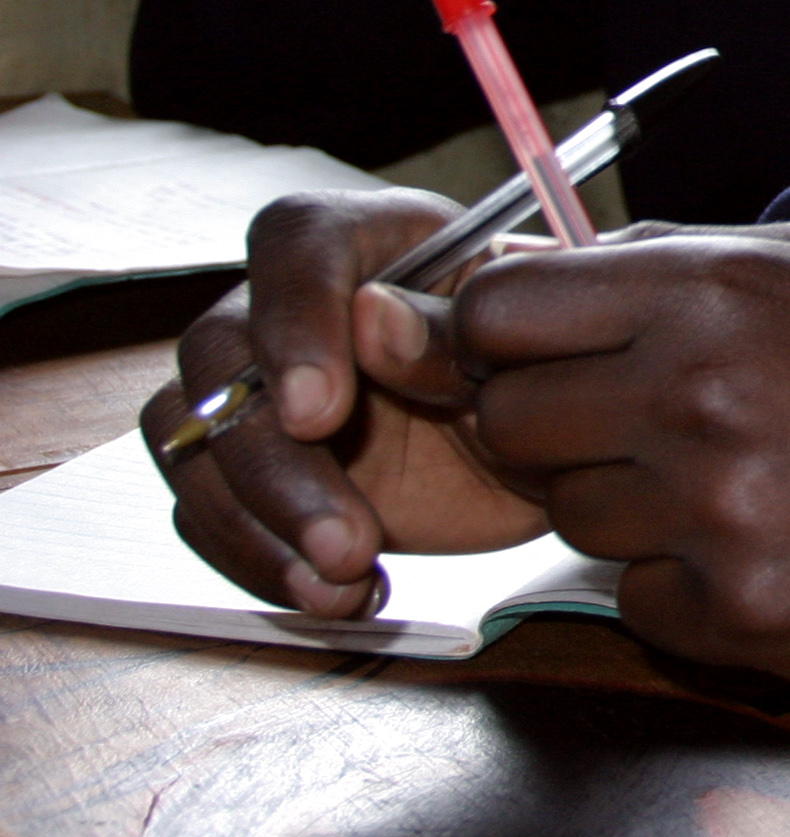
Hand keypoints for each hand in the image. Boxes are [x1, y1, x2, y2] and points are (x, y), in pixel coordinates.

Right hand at [142, 188, 548, 618]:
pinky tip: (343, 595)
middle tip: (346, 539)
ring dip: (256, 525)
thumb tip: (370, 319)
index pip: (295, 244)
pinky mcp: (246, 466)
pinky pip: (205, 511)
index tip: (320, 413)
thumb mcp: (527, 343)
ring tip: (346, 580)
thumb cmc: (544, 359)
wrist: (550, 440)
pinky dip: (261, 562)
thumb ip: (452, 329)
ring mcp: (254, 387)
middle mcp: (287, 303)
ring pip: (192, 441)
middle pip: (220, 358)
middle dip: (272, 463)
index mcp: (366, 240)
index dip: (293, 322)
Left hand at [450, 223, 789, 677]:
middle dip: (551, 428)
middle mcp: (695, 397)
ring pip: (568, 521)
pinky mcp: (742, 616)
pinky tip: (779, 545)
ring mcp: (715, 514)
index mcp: (710, 291)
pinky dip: (686, 587)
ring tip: (745, 481)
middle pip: (505, 423)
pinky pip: (638, 605)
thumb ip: (662, 257)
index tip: (544, 357)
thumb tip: (517, 266)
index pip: (495, 312)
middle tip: (644, 430)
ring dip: (629, 509)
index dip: (499, 338)